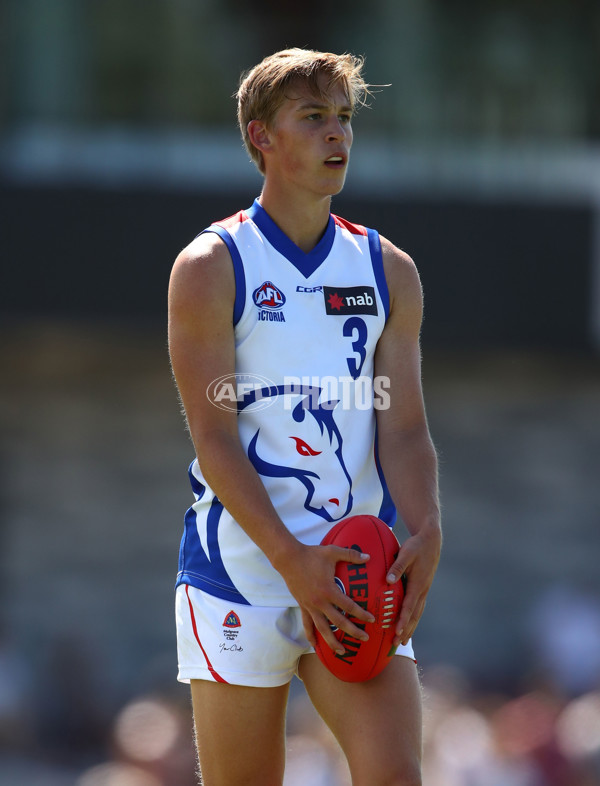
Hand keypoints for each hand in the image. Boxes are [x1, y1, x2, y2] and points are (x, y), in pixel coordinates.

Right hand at [278, 542, 374, 653]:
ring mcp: (310, 606)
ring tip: (342, 651)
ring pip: (322, 628)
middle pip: (339, 622)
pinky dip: (311, 636)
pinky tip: (315, 645)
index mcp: (329, 590)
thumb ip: (351, 554)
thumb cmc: (311, 554)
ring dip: (333, 641)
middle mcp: (320, 602)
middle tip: (365, 638)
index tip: (372, 619)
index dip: (361, 613)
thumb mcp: (332, 552)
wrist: (288, 559)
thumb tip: (368, 557)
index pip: (349, 606)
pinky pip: (307, 624)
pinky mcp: (302, 606)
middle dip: (353, 631)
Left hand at [386, 525, 440, 646]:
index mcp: (418, 584)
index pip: (409, 606)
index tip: (397, 631)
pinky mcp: (422, 587)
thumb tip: (388, 580)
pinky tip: (408, 624)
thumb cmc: (417, 546)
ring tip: (403, 641)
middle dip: (406, 630)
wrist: (431, 540)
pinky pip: (417, 606)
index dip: (403, 620)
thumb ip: (397, 567)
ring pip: (417, 613)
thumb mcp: (406, 553)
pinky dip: (412, 618)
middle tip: (397, 644)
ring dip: (410, 627)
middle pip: (414, 615)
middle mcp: (422, 590)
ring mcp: (423, 590)